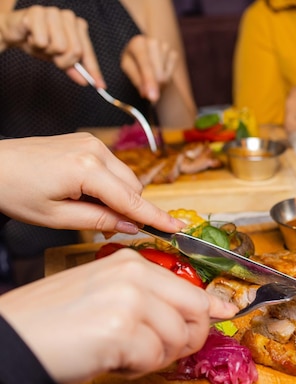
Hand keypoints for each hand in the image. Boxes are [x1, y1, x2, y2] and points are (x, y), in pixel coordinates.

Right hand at [0, 6, 103, 87]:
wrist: (14, 33)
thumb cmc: (39, 42)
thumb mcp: (58, 57)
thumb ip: (73, 68)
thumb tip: (85, 81)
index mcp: (78, 26)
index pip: (88, 52)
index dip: (93, 70)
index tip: (100, 86)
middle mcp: (69, 16)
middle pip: (75, 51)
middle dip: (62, 60)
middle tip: (51, 55)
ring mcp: (54, 12)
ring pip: (59, 46)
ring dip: (46, 51)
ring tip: (40, 43)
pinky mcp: (37, 12)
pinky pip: (42, 41)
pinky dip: (35, 44)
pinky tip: (30, 36)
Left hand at [0, 133, 183, 233]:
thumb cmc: (14, 192)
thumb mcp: (56, 217)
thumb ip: (99, 220)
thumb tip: (131, 225)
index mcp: (87, 169)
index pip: (132, 199)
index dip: (156, 217)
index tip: (178, 228)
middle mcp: (95, 150)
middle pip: (133, 187)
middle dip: (128, 208)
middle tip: (105, 226)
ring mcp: (91, 142)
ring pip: (125, 177)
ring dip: (118, 196)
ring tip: (87, 207)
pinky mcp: (86, 141)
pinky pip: (112, 167)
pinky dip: (109, 183)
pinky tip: (86, 192)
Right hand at [0, 249, 237, 383]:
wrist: (16, 340)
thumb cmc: (56, 321)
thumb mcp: (106, 293)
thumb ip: (150, 296)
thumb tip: (199, 310)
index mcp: (131, 264)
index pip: (190, 288)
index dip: (211, 307)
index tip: (226, 314)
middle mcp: (134, 276)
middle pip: (195, 311)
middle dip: (188, 338)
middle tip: (163, 350)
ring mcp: (129, 301)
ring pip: (177, 338)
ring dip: (156, 356)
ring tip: (124, 353)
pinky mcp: (121, 330)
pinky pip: (154, 358)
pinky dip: (138, 368)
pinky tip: (114, 360)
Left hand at [121, 34, 177, 102]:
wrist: (143, 53)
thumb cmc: (133, 60)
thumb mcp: (128, 68)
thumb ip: (136, 80)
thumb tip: (146, 94)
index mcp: (138, 43)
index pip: (146, 65)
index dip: (149, 81)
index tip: (152, 97)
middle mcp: (153, 42)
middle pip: (158, 74)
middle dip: (153, 85)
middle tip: (146, 89)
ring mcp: (166, 47)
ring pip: (165, 76)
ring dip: (159, 81)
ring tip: (151, 76)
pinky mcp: (174, 53)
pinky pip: (172, 73)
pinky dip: (165, 76)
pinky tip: (159, 71)